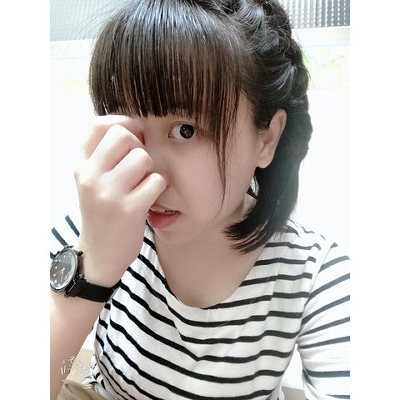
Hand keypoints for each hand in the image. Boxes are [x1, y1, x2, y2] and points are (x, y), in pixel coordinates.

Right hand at [73, 115, 165, 285]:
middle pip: (124, 136)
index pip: (97, 125)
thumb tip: (137, 125)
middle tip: (139, 166)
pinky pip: (156, 180)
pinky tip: (150, 198)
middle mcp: (90, 176)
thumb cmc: (102, 212)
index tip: (136, 133)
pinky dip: (159, 187)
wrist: (99, 254)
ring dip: (150, 170)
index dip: (122, 121)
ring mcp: (108, 193)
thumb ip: (105, 153)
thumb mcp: (92, 180)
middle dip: (139, 147)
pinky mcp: (129, 210)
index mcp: (80, 166)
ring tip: (143, 185)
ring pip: (142, 157)